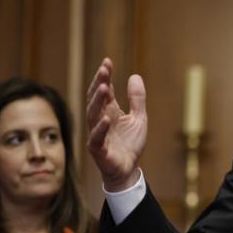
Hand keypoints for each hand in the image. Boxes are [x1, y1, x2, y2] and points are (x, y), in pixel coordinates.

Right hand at [86, 58, 147, 191]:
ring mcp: (97, 134)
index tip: (107, 62)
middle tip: (104, 69)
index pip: (104, 90)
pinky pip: (97, 138)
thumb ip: (137, 99)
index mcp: (109, 111)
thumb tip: (135, 76)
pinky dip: (101, 128)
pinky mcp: (98, 150)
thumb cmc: (130, 144)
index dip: (104, 76)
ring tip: (103, 87)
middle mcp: (100, 120)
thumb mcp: (139, 118)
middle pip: (96, 99)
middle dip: (99, 83)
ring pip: (93, 115)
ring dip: (97, 101)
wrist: (128, 170)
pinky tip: (106, 118)